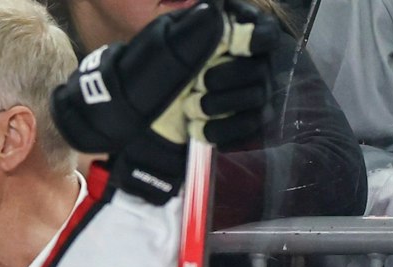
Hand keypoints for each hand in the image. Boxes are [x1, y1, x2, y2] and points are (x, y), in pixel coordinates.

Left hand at [51, 0, 278, 202]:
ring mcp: (245, 91)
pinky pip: (252, 126)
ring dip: (221, 105)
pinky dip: (225, 130)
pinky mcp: (240, 121)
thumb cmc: (144, 75)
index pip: (263, 30)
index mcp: (227, 34)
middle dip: (227, 78)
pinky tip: (200, 129)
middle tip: (198, 85)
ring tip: (191, 109)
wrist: (129, 118)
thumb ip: (186, 30)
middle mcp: (243, 60)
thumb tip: (214, 10)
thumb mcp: (157, 48)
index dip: (257, 37)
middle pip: (261, 67)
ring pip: (258, 97)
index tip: (239, 45)